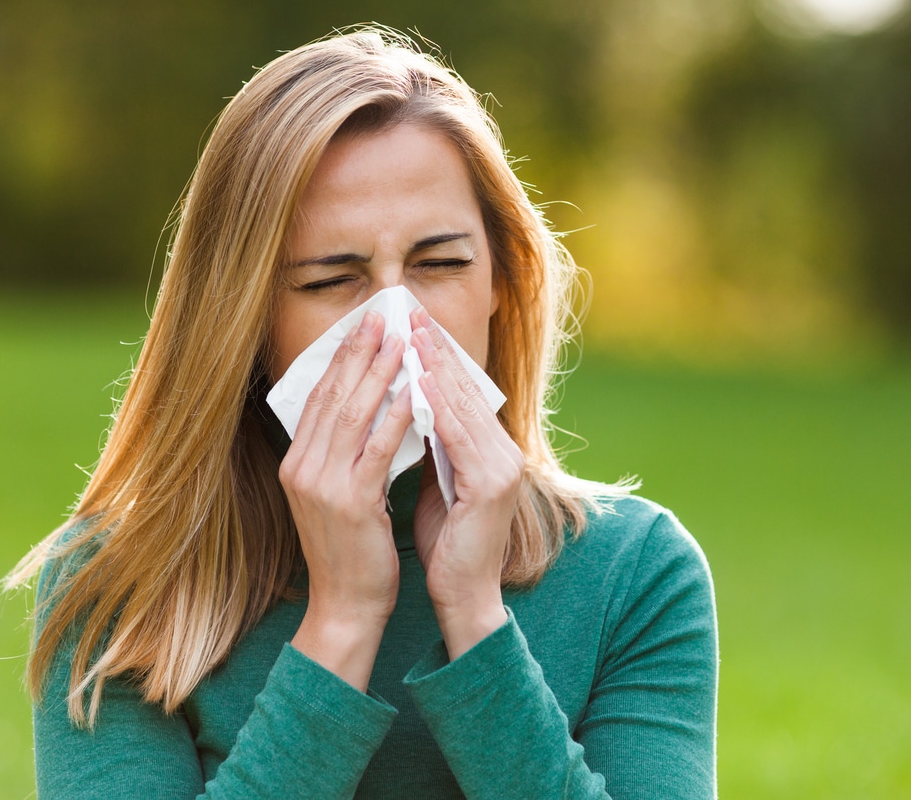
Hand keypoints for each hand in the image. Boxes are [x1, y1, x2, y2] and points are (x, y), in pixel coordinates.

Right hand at [280, 310, 415, 689]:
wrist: (346, 604)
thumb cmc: (350, 550)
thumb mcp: (337, 495)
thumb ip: (342, 455)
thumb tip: (366, 408)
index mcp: (296, 464)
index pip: (318, 398)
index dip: (341, 360)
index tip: (363, 327)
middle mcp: (302, 469)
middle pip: (332, 397)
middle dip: (359, 354)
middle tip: (382, 318)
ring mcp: (323, 486)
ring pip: (353, 415)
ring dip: (380, 374)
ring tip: (401, 343)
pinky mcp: (351, 503)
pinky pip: (377, 449)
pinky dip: (397, 416)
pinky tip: (416, 393)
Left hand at [410, 306, 523, 659]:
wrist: (464, 596)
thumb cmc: (447, 543)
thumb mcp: (437, 483)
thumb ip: (432, 446)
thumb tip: (406, 407)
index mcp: (492, 451)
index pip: (463, 392)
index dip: (436, 356)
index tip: (409, 324)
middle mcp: (504, 452)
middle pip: (467, 389)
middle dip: (435, 350)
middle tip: (408, 313)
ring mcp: (502, 467)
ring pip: (464, 406)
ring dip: (435, 367)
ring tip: (411, 334)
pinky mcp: (491, 485)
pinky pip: (460, 436)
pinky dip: (438, 407)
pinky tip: (419, 382)